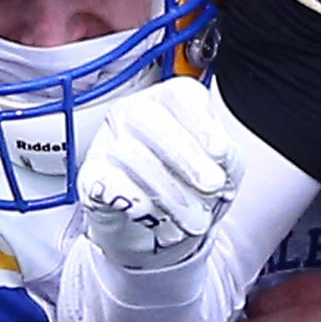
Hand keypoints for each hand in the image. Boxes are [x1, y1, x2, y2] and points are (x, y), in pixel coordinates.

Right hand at [77, 78, 239, 270]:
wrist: (159, 226)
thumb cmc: (192, 185)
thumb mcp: (224, 169)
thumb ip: (229, 158)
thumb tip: (220, 156)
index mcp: (170, 102)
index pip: (180, 95)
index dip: (201, 122)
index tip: (220, 151)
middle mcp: (134, 113)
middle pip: (150, 119)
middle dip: (187, 156)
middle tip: (212, 186)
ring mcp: (107, 142)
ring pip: (130, 154)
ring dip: (170, 193)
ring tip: (194, 220)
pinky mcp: (90, 177)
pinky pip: (107, 183)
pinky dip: (135, 201)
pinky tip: (154, 216)